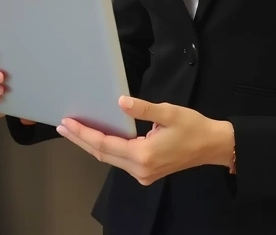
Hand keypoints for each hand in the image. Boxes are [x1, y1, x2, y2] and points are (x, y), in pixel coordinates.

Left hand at [57, 97, 233, 185]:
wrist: (213, 146)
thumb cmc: (193, 127)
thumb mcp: (169, 112)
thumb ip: (143, 108)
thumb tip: (120, 102)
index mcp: (143, 155)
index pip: (104, 144)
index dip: (83, 134)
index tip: (67, 123)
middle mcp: (140, 169)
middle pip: (102, 154)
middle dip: (81, 140)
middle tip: (62, 126)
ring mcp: (143, 174)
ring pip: (110, 159)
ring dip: (91, 144)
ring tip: (74, 130)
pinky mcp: (146, 173)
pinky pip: (119, 160)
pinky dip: (105, 148)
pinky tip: (97, 137)